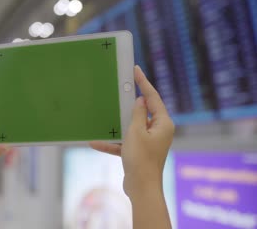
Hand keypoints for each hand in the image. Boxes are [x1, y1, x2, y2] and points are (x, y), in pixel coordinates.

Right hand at [90, 65, 174, 196]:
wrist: (141, 188)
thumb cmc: (141, 159)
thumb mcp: (135, 131)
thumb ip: (136, 113)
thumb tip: (139, 100)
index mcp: (162, 123)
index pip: (153, 97)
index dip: (144, 82)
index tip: (136, 70)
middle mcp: (158, 131)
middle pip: (143, 111)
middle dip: (129, 103)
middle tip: (120, 88)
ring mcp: (149, 142)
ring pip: (132, 127)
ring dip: (118, 125)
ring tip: (106, 115)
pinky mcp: (140, 152)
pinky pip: (125, 142)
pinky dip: (113, 142)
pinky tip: (95, 142)